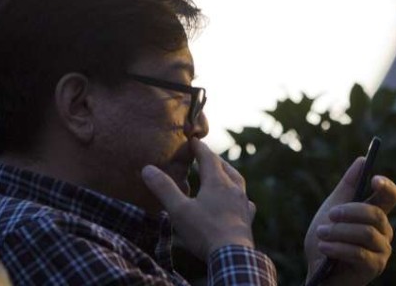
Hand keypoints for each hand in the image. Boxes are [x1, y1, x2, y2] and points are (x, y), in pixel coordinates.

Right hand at [142, 138, 256, 258]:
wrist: (232, 256)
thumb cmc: (204, 231)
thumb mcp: (179, 210)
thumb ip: (164, 188)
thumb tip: (147, 168)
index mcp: (217, 182)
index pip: (208, 158)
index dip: (199, 147)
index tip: (193, 139)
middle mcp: (233, 189)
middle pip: (225, 167)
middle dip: (214, 159)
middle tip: (205, 156)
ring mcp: (243, 204)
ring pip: (237, 182)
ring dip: (229, 175)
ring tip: (223, 173)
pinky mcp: (247, 219)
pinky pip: (246, 202)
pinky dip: (240, 197)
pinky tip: (241, 202)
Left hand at [304, 157, 395, 285]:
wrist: (317, 270)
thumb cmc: (326, 238)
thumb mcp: (332, 207)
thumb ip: (348, 186)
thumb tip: (362, 159)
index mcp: (375, 212)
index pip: (391, 196)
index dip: (386, 186)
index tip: (373, 180)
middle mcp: (384, 230)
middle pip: (375, 213)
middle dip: (349, 212)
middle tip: (329, 214)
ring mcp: (382, 250)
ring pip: (366, 233)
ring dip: (339, 232)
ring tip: (320, 234)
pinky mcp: (375, 267)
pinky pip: (360, 253)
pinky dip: (338, 248)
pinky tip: (324, 247)